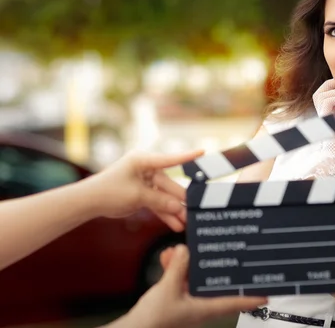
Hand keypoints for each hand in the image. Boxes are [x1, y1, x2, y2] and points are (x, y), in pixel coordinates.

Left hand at [85, 149, 203, 231]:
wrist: (89, 202)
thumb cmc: (109, 191)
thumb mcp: (137, 196)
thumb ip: (160, 201)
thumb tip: (179, 207)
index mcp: (143, 160)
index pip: (170, 159)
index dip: (187, 156)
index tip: (202, 151)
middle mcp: (147, 169)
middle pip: (169, 184)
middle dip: (179, 200)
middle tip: (193, 211)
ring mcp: (145, 182)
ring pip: (164, 197)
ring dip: (174, 210)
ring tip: (185, 222)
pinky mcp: (143, 194)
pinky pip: (157, 203)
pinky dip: (164, 214)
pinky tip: (175, 224)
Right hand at [108, 245, 265, 327]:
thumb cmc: (152, 320)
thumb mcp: (168, 288)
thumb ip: (179, 267)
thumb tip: (186, 250)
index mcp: (205, 308)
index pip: (234, 302)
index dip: (251, 297)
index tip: (267, 293)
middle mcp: (199, 307)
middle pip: (215, 284)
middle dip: (213, 266)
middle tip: (221, 251)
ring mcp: (187, 304)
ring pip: (195, 280)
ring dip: (189, 265)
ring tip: (180, 251)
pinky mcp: (174, 301)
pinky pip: (180, 281)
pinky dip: (175, 270)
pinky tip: (168, 258)